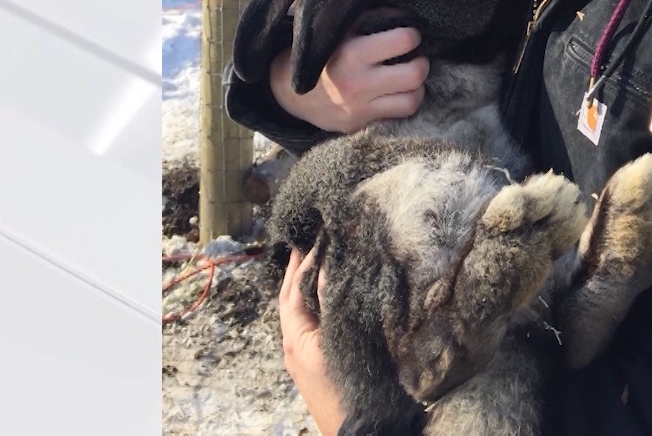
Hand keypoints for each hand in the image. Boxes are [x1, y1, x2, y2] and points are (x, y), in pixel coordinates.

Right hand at [271, 8, 428, 132]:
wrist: (287, 92)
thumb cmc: (319, 54)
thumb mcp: (338, 30)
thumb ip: (369, 17)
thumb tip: (403, 13)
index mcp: (352, 52)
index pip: (403, 41)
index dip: (412, 35)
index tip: (409, 35)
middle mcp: (358, 82)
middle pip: (414, 74)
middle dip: (422, 62)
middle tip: (416, 57)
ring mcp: (360, 107)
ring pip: (412, 99)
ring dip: (418, 86)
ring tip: (410, 77)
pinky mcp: (359, 124)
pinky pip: (397, 115)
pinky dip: (405, 102)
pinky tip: (399, 93)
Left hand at [280, 246, 344, 434]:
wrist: (361, 430)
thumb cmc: (351, 388)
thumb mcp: (342, 340)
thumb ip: (334, 303)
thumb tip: (328, 265)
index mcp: (295, 339)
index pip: (293, 289)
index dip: (302, 261)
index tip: (312, 235)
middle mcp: (294, 346)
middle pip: (290, 300)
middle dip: (296, 270)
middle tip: (307, 241)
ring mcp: (304, 358)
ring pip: (300, 313)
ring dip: (306, 287)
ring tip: (320, 262)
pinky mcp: (317, 365)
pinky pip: (311, 326)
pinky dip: (317, 306)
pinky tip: (332, 298)